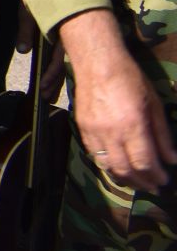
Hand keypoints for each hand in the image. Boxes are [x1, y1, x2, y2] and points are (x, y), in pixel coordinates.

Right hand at [72, 50, 176, 190]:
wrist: (97, 62)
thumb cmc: (130, 79)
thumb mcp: (154, 104)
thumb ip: (162, 134)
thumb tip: (171, 159)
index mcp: (132, 125)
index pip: (144, 162)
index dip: (156, 176)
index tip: (164, 180)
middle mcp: (111, 132)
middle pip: (125, 169)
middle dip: (141, 182)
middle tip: (153, 187)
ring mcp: (93, 131)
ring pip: (108, 166)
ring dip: (124, 178)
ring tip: (136, 182)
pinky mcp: (82, 128)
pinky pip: (94, 154)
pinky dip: (107, 165)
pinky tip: (117, 167)